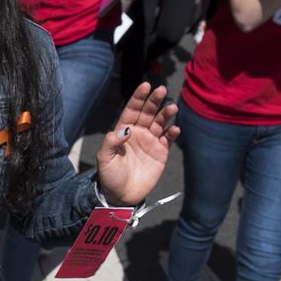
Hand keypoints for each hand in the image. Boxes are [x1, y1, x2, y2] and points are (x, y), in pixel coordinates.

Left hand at [96, 84, 179, 205]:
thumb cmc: (109, 175)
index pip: (132, 109)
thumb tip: (124, 130)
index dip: (138, 97)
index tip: (145, 85)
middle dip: (154, 101)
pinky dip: (173, 133)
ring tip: (172, 108)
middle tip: (162, 90)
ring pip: (160, 123)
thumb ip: (111, 143)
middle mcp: (138, 132)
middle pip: (148, 112)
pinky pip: (168, 139)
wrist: (122, 195)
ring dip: (166, 114)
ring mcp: (151, 142)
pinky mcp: (161, 153)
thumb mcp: (104, 159)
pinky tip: (175, 129)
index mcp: (124, 130)